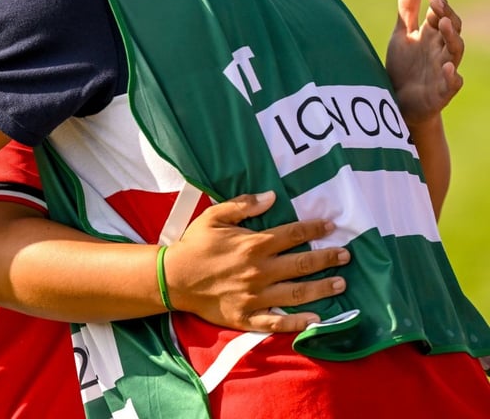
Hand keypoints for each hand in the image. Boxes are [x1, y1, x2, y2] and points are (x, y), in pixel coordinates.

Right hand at [164, 191, 349, 332]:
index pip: (292, 234)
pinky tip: (316, 319)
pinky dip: (298, 322)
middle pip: (302, 264)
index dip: (314, 229)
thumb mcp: (213, 217)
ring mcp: (256, 296)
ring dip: (322, 288)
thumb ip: (242, 205)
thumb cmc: (193, 246)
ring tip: (341, 284)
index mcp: (253, 245)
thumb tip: (271, 196)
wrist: (172, 279)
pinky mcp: (247, 316)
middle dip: (327, 258)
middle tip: (345, 255)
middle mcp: (260, 270)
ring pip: (297, 293)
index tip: (330, 226)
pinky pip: (278, 322)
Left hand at [386, 0, 464, 125]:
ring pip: (455, 52)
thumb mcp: (402, 36)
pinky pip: (452, 84)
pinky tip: (448, 68)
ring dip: (452, 37)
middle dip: (446, 15)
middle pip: (452, 29)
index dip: (438, 1)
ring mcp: (444, 70)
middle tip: (435, 2)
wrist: (400, 102)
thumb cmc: (405, 67)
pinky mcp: (441, 92)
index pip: (441, 14)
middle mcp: (442, 51)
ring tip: (445, 24)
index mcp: (433, 37)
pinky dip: (452, 76)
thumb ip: (407, 11)